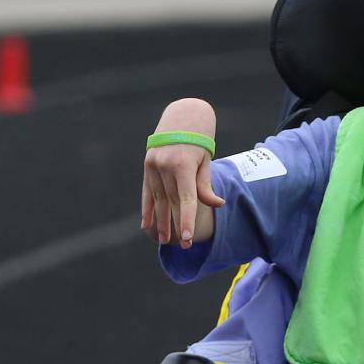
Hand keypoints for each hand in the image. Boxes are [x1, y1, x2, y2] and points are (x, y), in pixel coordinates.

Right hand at [141, 99, 222, 247]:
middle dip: (176, 225)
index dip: (186, 219)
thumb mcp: (206, 161)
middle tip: (183, 245)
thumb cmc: (199, 142)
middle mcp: (165, 166)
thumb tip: (217, 204)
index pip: (185, 198)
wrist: (181, 118)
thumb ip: (206, 185)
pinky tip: (146, 225)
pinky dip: (147, 209)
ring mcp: (153, 166)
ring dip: (161, 221)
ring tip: (163, 240)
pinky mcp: (147, 167)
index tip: (187, 237)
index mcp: (182, 165)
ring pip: (158, 200)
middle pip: (171, 202)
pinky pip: (147, 192)